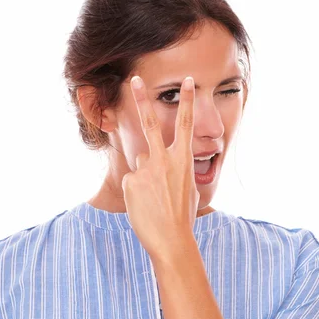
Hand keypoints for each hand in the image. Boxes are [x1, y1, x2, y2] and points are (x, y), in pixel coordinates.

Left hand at [121, 75, 199, 258]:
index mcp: (183, 159)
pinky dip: (136, 191)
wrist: (172, 239)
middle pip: (150, 123)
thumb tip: (160, 166)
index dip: (188, 101)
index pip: (185, 124)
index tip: (188, 81)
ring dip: (145, 174)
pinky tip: (144, 205)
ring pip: (140, 161)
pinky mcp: (130, 181)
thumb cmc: (183, 216)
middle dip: (142, 99)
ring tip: (154, 198)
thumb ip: (176, 170)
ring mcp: (145, 170)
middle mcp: (163, 160)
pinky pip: (131, 180)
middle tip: (134, 79)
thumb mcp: (188, 188)